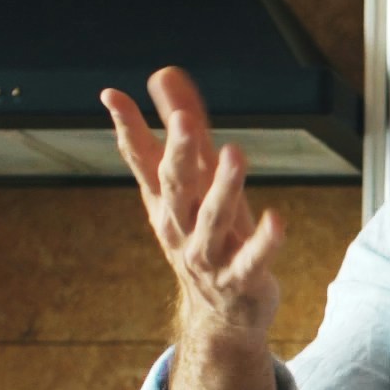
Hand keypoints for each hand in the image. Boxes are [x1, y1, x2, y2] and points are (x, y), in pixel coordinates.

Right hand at [106, 67, 283, 343]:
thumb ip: (184, 128)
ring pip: (212, 221)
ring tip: (234, 152)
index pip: (143, 161)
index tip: (112, 95)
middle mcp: (180, 228)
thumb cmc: (208, 237)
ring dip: (223, 187)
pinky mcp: (240, 280)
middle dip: (179, 154)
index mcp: (166, 203)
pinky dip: (263, 242)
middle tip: (185, 120)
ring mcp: (207, 257)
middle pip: (176, 187)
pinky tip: (277, 219)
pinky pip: (251, 261)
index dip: (128, 128)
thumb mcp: (196, 184)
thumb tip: (164, 73)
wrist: (221, 315)